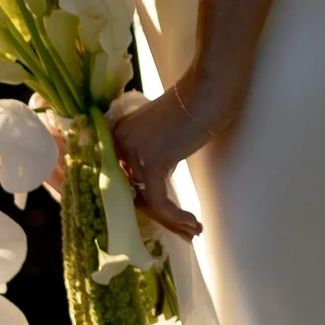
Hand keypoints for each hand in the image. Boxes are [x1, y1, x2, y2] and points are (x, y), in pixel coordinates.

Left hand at [110, 81, 222, 240]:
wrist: (207, 93)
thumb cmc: (193, 108)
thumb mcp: (161, 133)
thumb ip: (150, 154)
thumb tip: (152, 189)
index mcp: (118, 135)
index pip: (124, 180)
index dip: (144, 204)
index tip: (167, 220)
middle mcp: (118, 144)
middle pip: (134, 193)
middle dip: (160, 217)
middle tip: (182, 231)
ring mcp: (133, 152)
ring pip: (147, 201)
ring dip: (172, 221)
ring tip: (192, 231)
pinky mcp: (151, 162)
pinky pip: (159, 201)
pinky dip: (176, 216)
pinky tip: (193, 223)